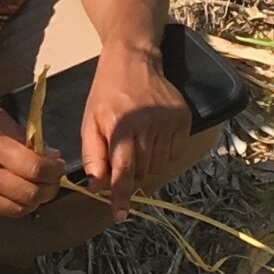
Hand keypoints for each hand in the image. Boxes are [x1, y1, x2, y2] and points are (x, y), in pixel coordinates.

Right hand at [0, 98, 65, 216]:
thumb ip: (21, 138)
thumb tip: (47, 155)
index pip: (37, 170)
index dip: (55, 170)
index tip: (58, 163)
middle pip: (32, 195)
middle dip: (50, 188)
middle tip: (53, 178)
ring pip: (19, 210)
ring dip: (35, 200)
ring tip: (38, 186)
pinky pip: (1, 212)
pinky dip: (15, 204)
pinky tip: (16, 191)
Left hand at [81, 49, 191, 221]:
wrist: (134, 59)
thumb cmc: (107, 92)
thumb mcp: (90, 120)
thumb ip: (93, 155)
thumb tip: (96, 187)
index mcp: (120, 127)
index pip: (123, 171)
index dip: (121, 196)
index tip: (120, 215)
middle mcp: (146, 126)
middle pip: (142, 171)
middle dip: (131, 171)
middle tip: (124, 151)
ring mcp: (168, 122)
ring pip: (159, 165)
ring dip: (147, 163)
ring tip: (138, 140)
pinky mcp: (183, 119)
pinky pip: (175, 154)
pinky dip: (163, 153)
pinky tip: (154, 136)